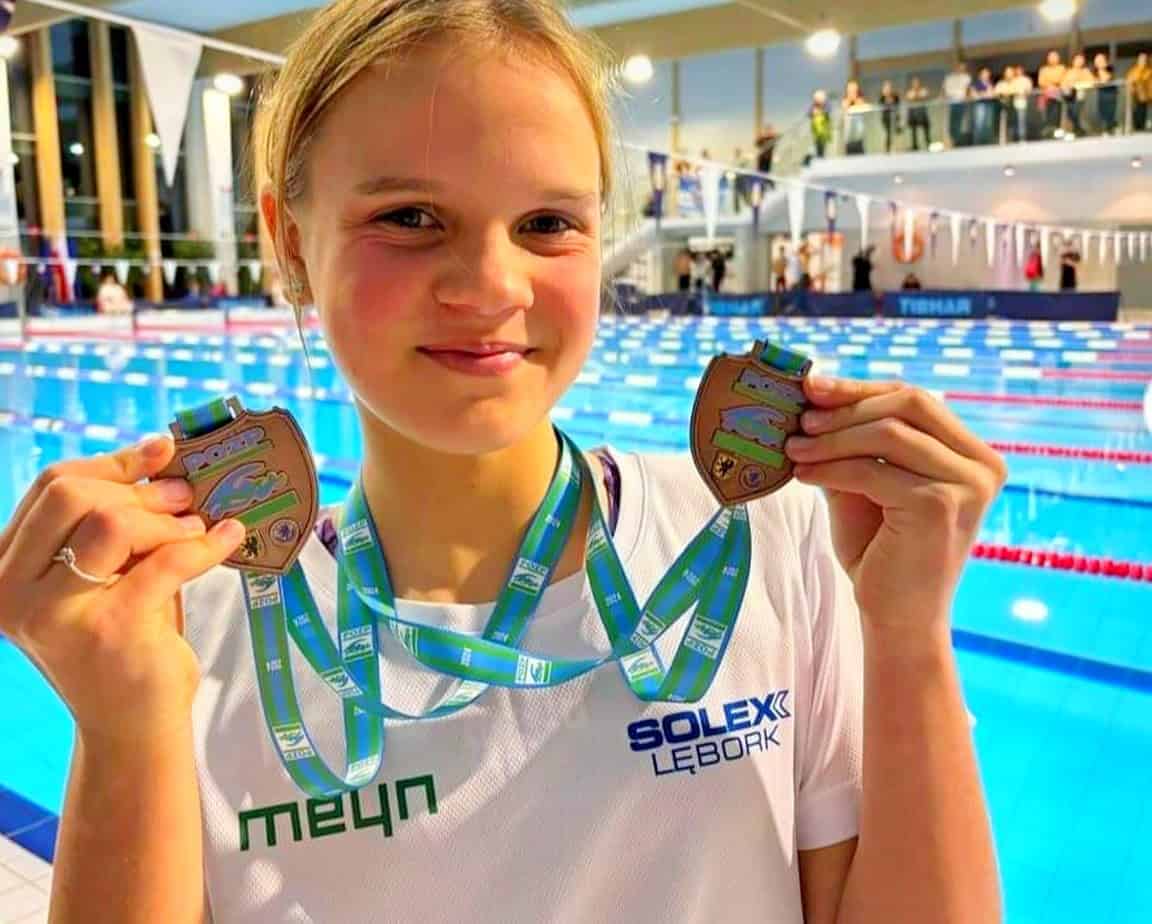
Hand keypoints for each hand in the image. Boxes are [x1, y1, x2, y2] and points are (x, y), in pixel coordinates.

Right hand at [0, 436, 245, 744]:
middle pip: (72, 495)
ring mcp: (55, 613)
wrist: (133, 726)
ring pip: (111, 523)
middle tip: (187, 496)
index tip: (161, 450)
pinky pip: (166, 561)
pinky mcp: (109, 630)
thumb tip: (162, 458)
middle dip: (139, 489)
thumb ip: (117, 524)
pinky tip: (230, 538)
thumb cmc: (125, 641)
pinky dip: (206, 544)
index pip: (50, 487)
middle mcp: (12, 591)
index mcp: (5, 569)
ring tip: (199, 526)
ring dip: (167, 519)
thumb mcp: (109, 574)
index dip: (112, 462)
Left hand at [785, 377, 1006, 633]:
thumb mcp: (867, 485)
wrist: (897, 618)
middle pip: (910, 403)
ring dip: (832, 437)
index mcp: (973, 454)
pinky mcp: (939, 505)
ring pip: (888, 433)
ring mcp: (967, 485)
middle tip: (801, 416)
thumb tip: (814, 394)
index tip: (814, 385)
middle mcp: (982, 465)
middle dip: (848, 404)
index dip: (862, 387)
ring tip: (793, 448)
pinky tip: (802, 474)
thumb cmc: (881, 552)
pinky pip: (871, 470)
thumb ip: (853, 443)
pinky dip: (830, 467)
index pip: (916, 399)